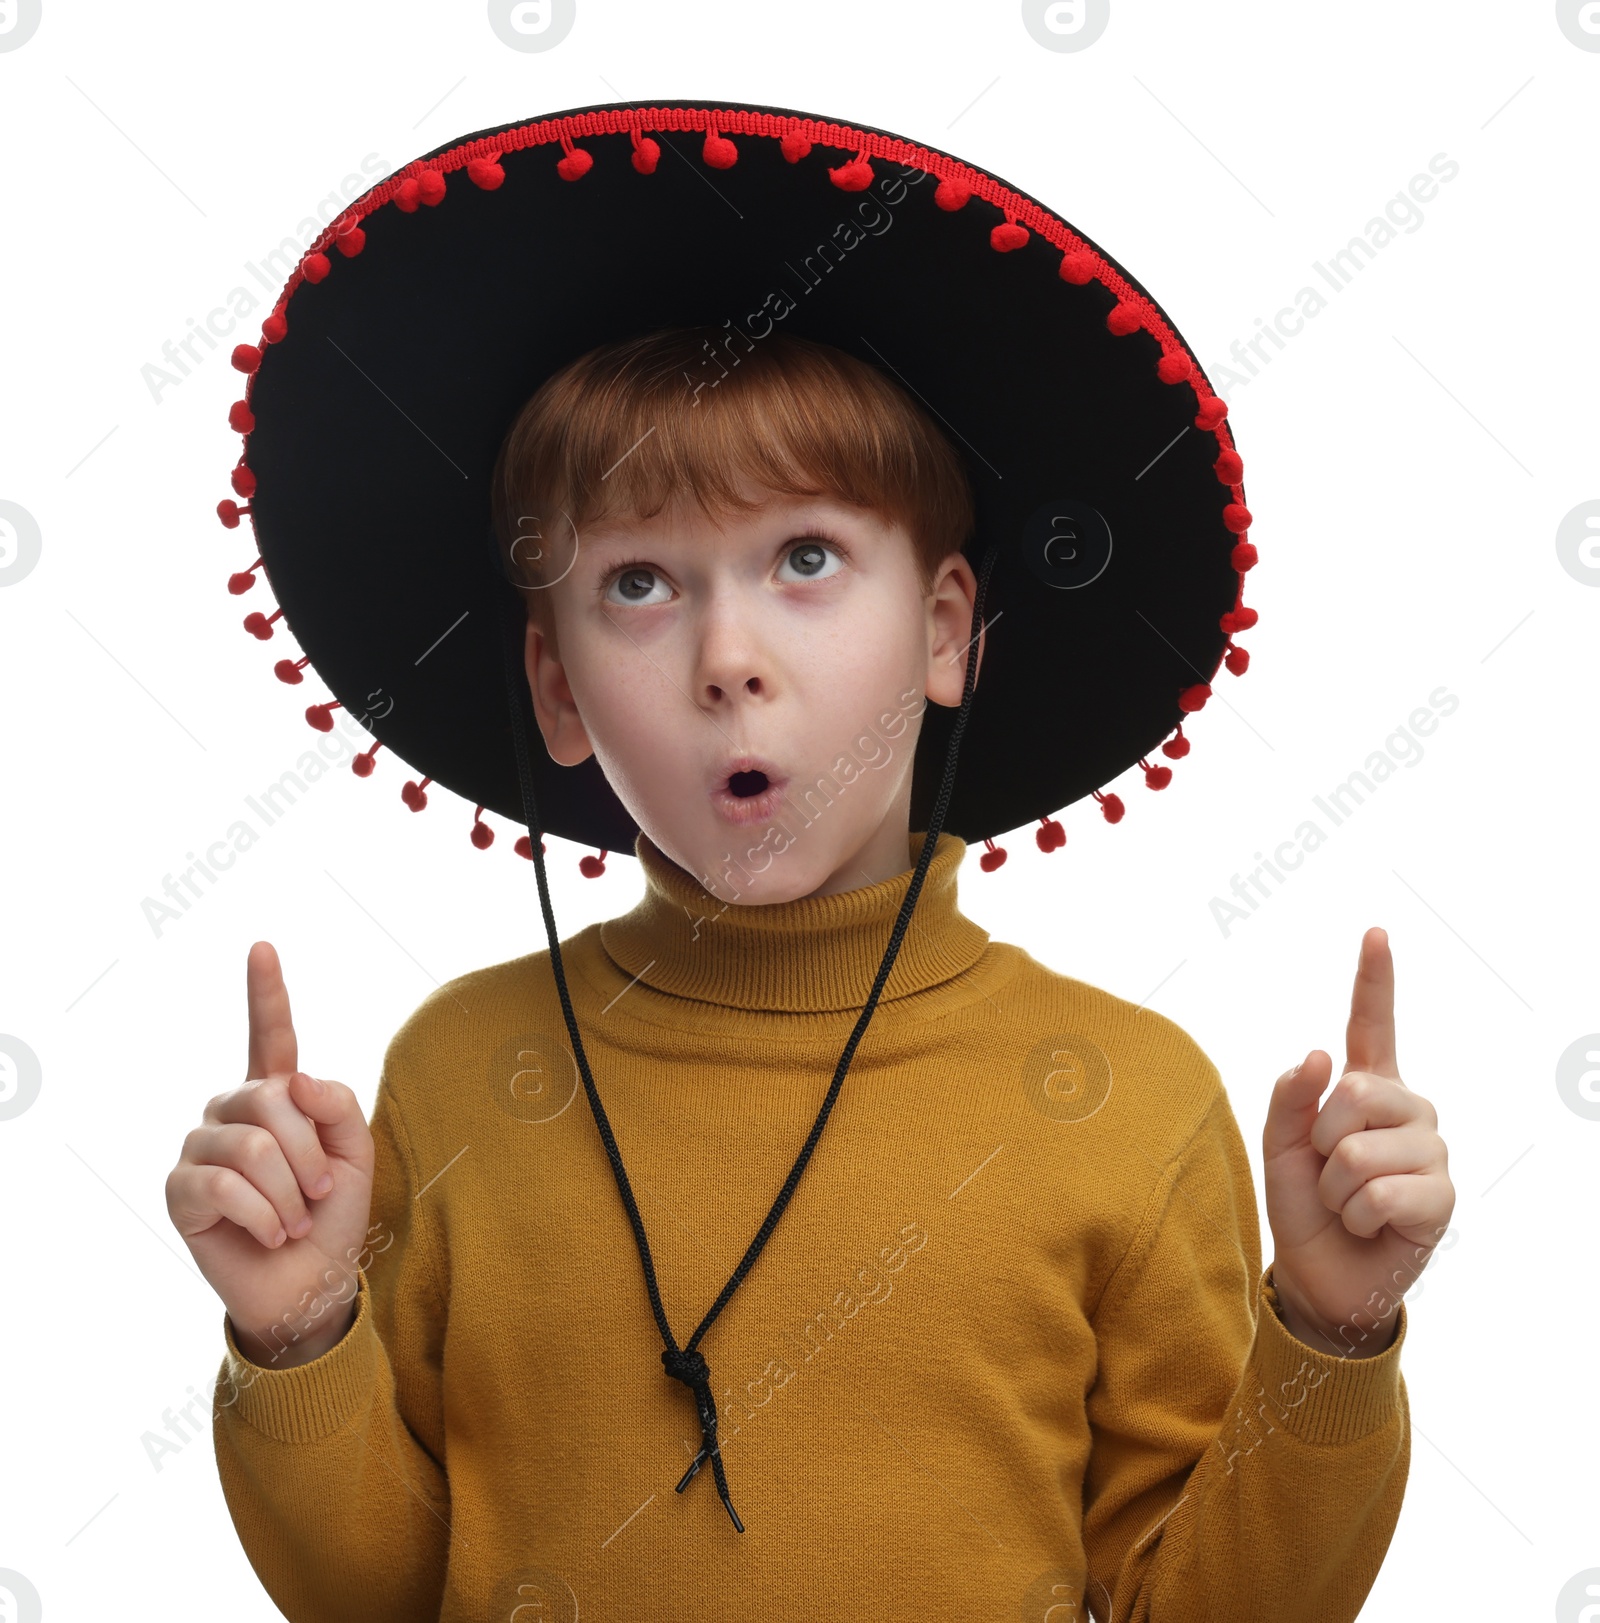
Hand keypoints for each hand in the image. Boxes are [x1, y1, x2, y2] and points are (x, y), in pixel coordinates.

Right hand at [166, 942, 375, 1368]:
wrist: (310, 1282)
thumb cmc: (333, 1217)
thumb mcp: (358, 1155)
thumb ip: (339, 1107)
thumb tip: (294, 1080)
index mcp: (278, 1094)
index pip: (271, 1035)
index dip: (265, 991)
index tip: (262, 946)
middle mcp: (233, 1111)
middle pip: (273, 1102)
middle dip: (311, 1156)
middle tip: (321, 1196)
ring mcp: (202, 1147)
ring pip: (252, 1149)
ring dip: (291, 1195)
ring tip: (294, 1220)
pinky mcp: (181, 1191)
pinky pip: (226, 1187)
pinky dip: (264, 1216)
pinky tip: (270, 1233)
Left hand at [1262, 927, 1453, 1357]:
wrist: (1321, 1275)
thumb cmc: (1303, 1205)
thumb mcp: (1279, 1146)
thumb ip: (1289, 1098)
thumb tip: (1319, 1055)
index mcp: (1367, 1087)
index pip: (1372, 1024)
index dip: (1375, 979)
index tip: (1374, 932)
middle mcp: (1407, 1110)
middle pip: (1355, 1092)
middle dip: (1321, 1139)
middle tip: (1326, 1172)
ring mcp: (1430, 1150)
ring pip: (1360, 1150)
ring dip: (1337, 1188)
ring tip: (1349, 1204)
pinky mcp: (1441, 1196)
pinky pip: (1379, 1193)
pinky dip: (1358, 1215)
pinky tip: (1369, 1225)